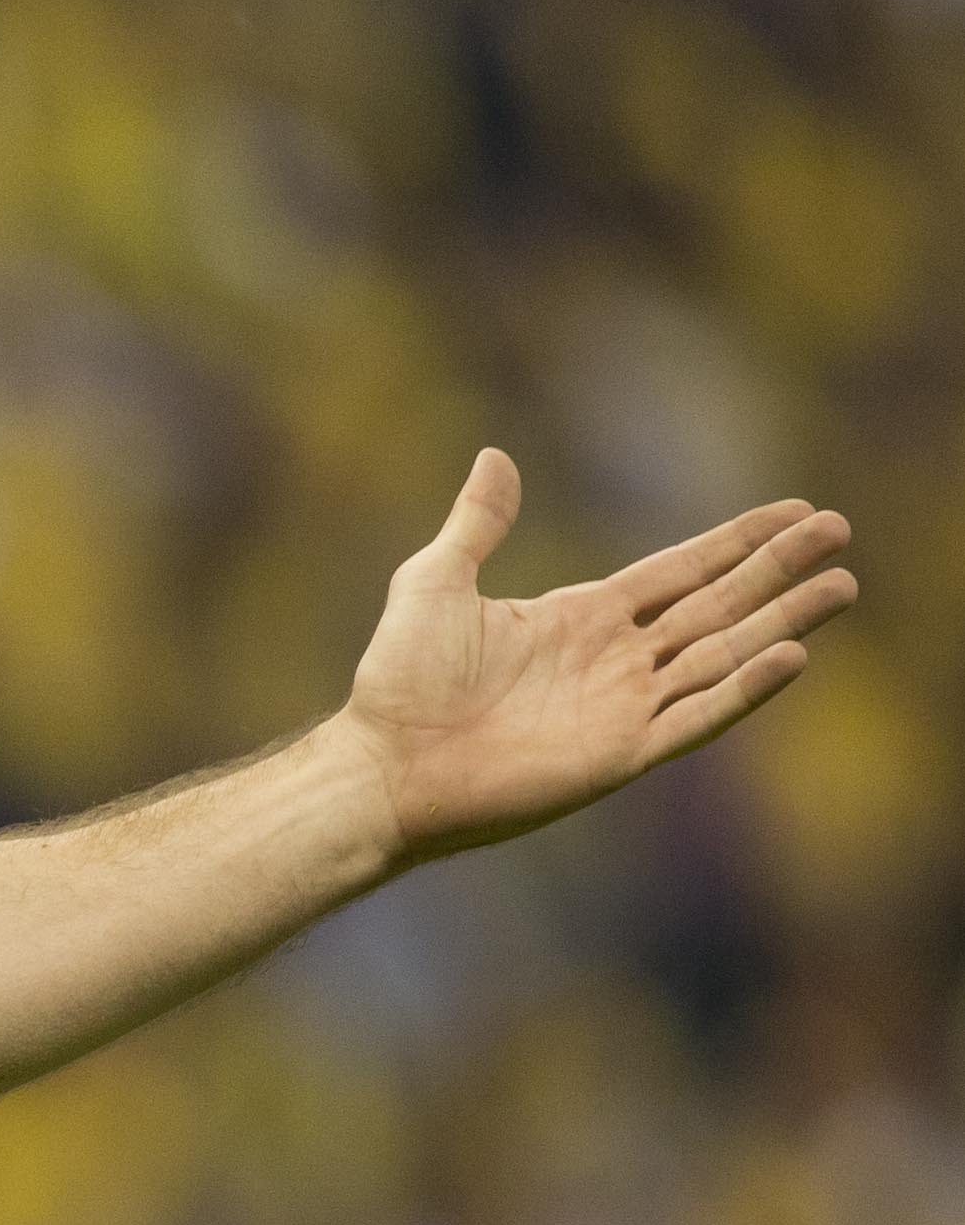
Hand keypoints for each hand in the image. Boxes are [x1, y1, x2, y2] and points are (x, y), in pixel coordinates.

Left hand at [339, 449, 856, 869]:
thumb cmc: (398, 683)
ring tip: (843, 584)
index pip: (679, 571)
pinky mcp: (618, 755)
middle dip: (778, 570)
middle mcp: (614, 660)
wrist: (382, 767)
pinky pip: (695, 717)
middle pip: (717, 605)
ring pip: (723, 655)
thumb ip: (476, 524)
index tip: (794, 513)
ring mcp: (622, 708)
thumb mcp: (435, 583)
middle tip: (839, 532)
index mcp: (580, 617)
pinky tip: (791, 656)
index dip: (736, 542)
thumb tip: (495, 457)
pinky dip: (743, 690)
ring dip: (782, 621)